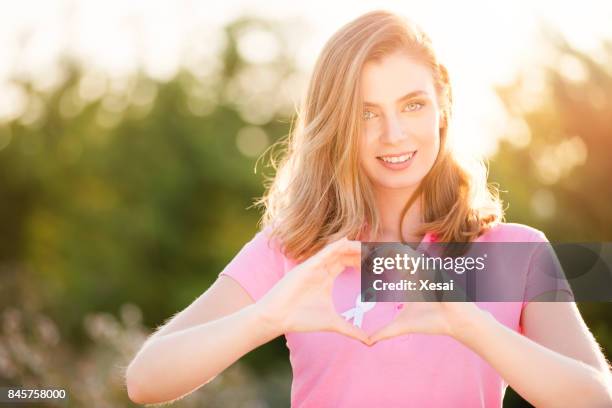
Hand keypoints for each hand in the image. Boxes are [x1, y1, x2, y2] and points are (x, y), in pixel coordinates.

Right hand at [256, 236, 369, 343]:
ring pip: (338, 249)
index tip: (379, 264)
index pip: (348, 262)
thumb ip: (351, 329)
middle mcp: (321, 268)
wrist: (278, 317)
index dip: (363, 260)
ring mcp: (315, 265)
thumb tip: (368, 341)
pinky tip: (352, 244)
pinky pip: (326, 251)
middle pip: (346, 253)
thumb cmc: (301, 318)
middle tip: (381, 254)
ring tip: (371, 249)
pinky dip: (340, 246)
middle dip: (363, 252)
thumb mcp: (333, 323)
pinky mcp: (308, 265)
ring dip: (355, 247)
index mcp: (326, 277)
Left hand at [368, 244, 486, 343]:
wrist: (455, 322)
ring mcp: (426, 269)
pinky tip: (392, 256)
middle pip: (394, 256)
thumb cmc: (431, 322)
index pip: (389, 265)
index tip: (358, 263)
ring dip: (389, 252)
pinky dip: (404, 256)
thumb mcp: (401, 326)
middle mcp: (416, 272)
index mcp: (407, 280)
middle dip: (378, 254)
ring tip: (373, 253)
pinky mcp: (434, 269)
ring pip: (404, 254)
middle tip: (359, 253)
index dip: (375, 261)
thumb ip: (385, 332)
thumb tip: (368, 342)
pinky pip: (417, 258)